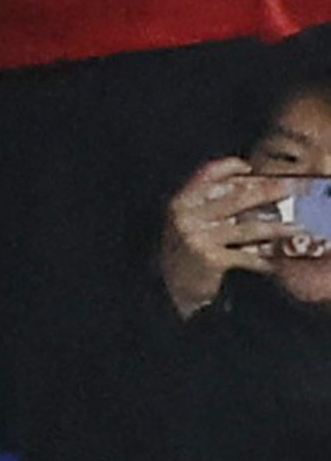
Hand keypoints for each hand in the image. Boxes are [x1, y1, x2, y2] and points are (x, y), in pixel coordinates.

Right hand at [161, 157, 292, 318]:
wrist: (165, 294)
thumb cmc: (181, 256)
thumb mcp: (185, 223)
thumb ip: (206, 203)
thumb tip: (244, 182)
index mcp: (182, 203)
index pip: (208, 174)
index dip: (230, 167)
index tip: (250, 168)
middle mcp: (188, 217)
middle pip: (236, 197)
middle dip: (268, 191)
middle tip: (290, 189)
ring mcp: (199, 238)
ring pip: (246, 228)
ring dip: (275, 228)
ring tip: (294, 227)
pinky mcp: (210, 259)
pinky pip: (244, 256)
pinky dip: (261, 260)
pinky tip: (273, 262)